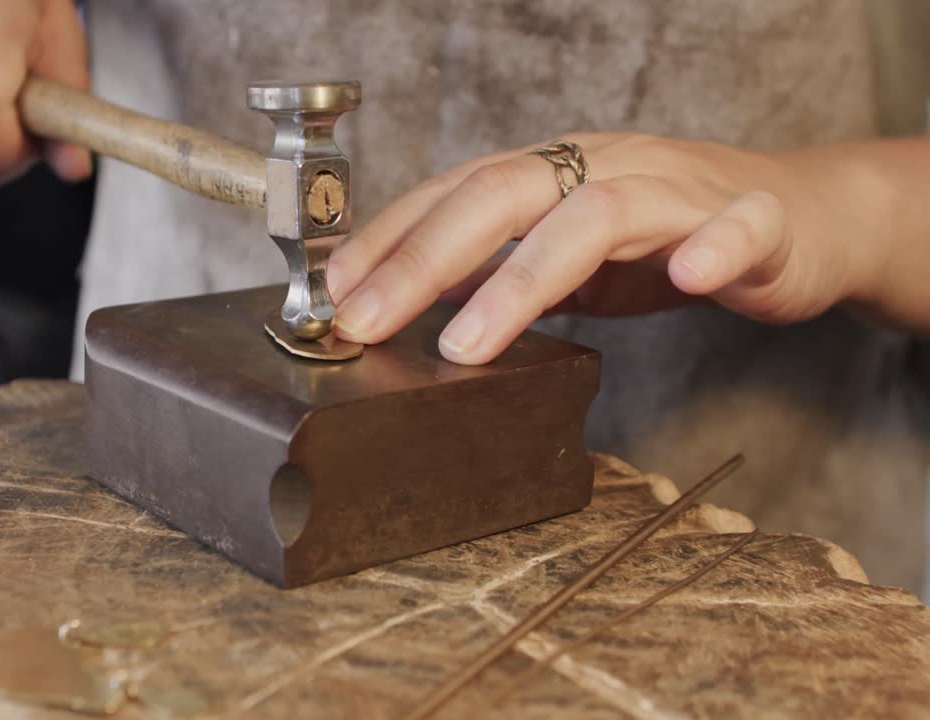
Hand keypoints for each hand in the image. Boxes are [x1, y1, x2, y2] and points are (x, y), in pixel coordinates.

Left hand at [327, 133, 889, 363]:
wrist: (801, 218)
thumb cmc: (670, 237)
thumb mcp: (564, 256)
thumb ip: (498, 268)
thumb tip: (410, 295)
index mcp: (554, 175)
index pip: (454, 191)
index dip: (390, 238)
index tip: (334, 292)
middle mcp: (605, 168)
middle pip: (504, 192)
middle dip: (424, 258)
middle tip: (366, 322)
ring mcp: (681, 191)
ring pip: (600, 213)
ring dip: (525, 278)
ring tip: (468, 343)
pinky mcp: (757, 222)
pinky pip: (739, 226)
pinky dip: (713, 246)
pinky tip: (685, 278)